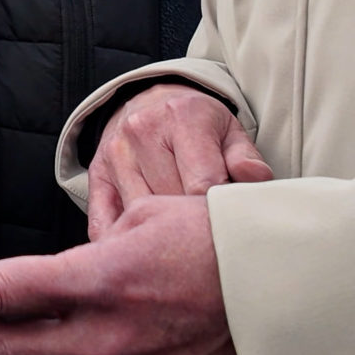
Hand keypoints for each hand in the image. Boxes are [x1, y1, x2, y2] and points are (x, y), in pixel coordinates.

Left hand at [0, 194, 239, 354]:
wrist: (298, 296)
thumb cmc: (229, 243)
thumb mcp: (150, 215)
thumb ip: (95, 249)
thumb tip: (65, 271)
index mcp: (106, 281)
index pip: (9, 291)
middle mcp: (113, 339)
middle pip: (17, 347)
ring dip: (33, 348)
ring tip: (11, 327)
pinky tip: (94, 342)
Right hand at [87, 84, 271, 237]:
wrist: (150, 101)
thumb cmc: (197, 124)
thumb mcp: (228, 130)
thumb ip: (244, 157)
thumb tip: (257, 179)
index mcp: (182, 117)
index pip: (201, 182)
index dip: (215, 212)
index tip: (224, 225)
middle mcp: (142, 131)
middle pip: (170, 202)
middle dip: (190, 225)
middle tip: (205, 239)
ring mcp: (115, 153)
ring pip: (138, 216)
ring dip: (159, 235)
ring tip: (179, 245)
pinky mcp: (96, 175)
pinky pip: (104, 223)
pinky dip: (121, 243)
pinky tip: (141, 253)